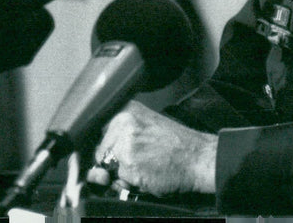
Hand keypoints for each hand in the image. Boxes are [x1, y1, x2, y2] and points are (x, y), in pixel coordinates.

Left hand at [88, 100, 216, 196]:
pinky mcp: (128, 162)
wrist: (197, 157)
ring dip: (121, 175)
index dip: (103, 148)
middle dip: (112, 164)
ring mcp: (124, 140)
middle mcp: (122, 120)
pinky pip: (116, 181)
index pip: (96, 131)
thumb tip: (94, 167)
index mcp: (125, 109)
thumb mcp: (144, 128)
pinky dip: (129, 184)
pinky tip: (147, 175)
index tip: (113, 154)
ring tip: (145, 167)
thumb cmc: (174, 146)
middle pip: (98, 151)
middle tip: (140, 161)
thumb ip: (117, 139)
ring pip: (106, 168)